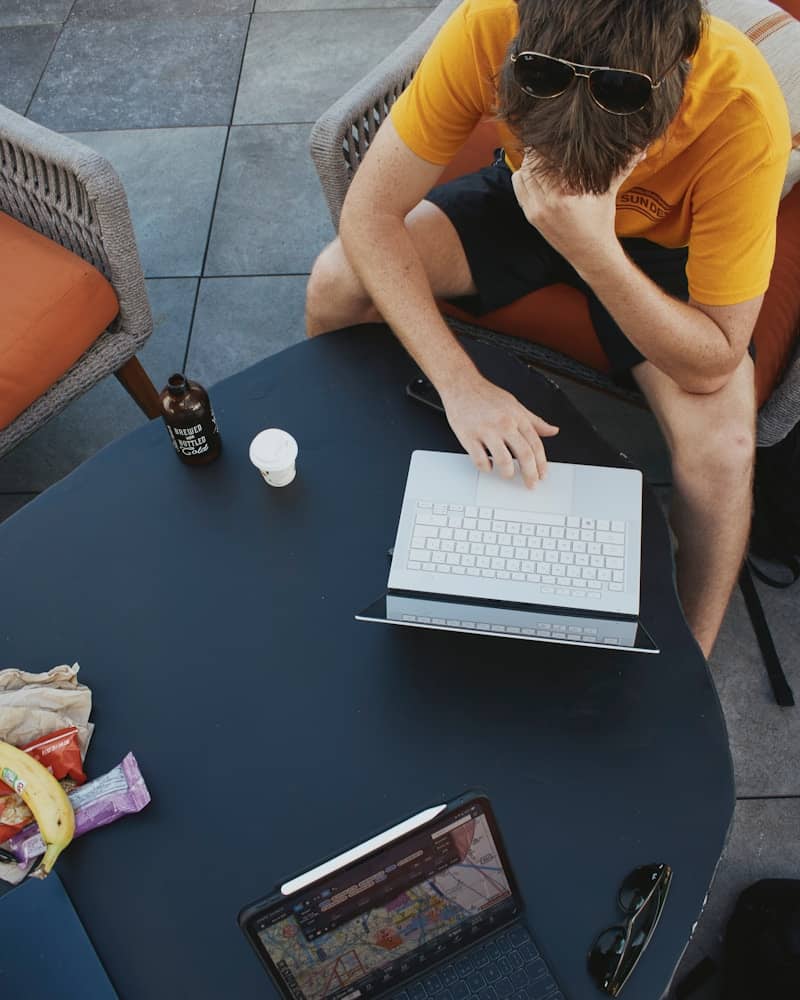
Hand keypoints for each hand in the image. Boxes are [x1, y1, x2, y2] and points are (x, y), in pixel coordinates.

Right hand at [439, 374, 558, 487]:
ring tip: (508, 474)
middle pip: (524, 455)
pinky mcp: (469, 436)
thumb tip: (552, 430)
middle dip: (530, 474)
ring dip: (508, 473)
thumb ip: (535, 421)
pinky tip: (488, 466)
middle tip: (531, 484)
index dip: (541, 463)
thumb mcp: (516, 405)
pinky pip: (480, 459)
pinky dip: (486, 468)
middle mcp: (504, 424)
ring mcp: (486, 431)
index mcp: (517, 417)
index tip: (542, 474)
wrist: (461, 385)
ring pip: (503, 460)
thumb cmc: (486, 395)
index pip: (536, 445)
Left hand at [510, 150, 643, 267]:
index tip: (555, 134)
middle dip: (538, 151)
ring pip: (522, 175)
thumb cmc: (601, 221)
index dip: (548, 143)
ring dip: (529, 163)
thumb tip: (641, 146)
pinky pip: (519, 188)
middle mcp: (547, 204)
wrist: (589, 253)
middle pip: (532, 165)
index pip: (547, 160)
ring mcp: (536, 211)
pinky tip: (535, 171)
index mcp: (565, 196)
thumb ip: (623, 167)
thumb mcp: (609, 192)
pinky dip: (524, 176)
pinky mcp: (530, 216)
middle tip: (547, 140)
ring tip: (541, 154)